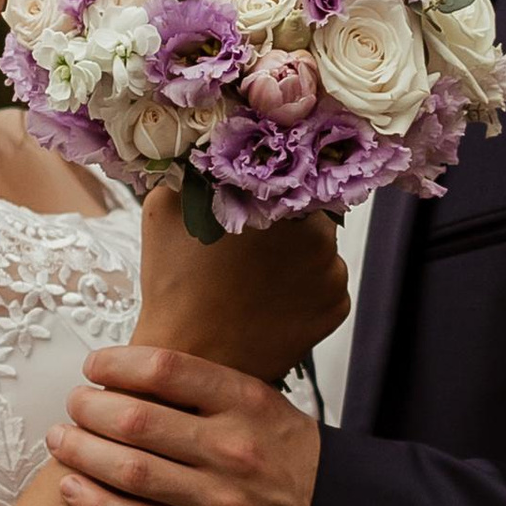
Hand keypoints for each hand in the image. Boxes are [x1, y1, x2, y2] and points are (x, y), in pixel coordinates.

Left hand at [48, 347, 320, 505]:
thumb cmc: (297, 465)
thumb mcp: (269, 409)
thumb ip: (213, 392)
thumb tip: (144, 371)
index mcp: (248, 404)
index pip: (168, 369)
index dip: (118, 363)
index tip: (96, 365)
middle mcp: (231, 448)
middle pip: (136, 419)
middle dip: (90, 407)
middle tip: (74, 402)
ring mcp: (218, 500)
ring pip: (129, 470)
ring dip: (82, 451)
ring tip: (61, 439)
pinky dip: (95, 502)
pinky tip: (71, 486)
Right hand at [132, 185, 347, 388]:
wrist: (190, 359)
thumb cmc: (174, 284)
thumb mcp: (167, 208)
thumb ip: (196, 169)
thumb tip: (210, 146)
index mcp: (280, 199)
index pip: (286, 171)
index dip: (267, 183)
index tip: (250, 195)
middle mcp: (319, 233)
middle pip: (306, 209)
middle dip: (282, 219)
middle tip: (247, 242)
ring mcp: (333, 273)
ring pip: (318, 247)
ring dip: (294, 254)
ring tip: (254, 276)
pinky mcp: (338, 306)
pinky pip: (324, 283)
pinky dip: (303, 287)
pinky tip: (269, 299)